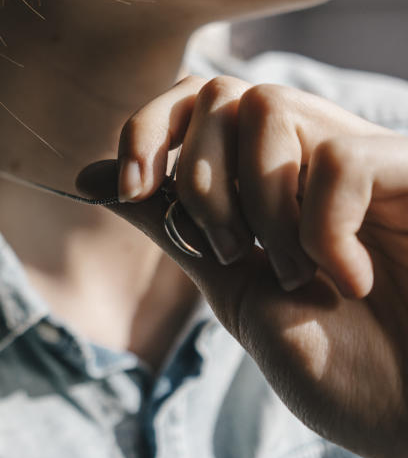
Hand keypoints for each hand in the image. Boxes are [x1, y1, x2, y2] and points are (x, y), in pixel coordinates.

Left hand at [75, 76, 407, 457]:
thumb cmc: (339, 365)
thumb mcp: (234, 286)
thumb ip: (171, 225)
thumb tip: (89, 176)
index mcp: (268, 177)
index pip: (195, 98)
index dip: (149, 127)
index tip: (131, 188)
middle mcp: (313, 155)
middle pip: (220, 93)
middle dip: (201, 180)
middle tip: (234, 251)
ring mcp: (368, 160)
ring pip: (269, 105)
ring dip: (258, 202)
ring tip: (297, 272)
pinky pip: (340, 157)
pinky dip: (322, 226)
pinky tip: (351, 279)